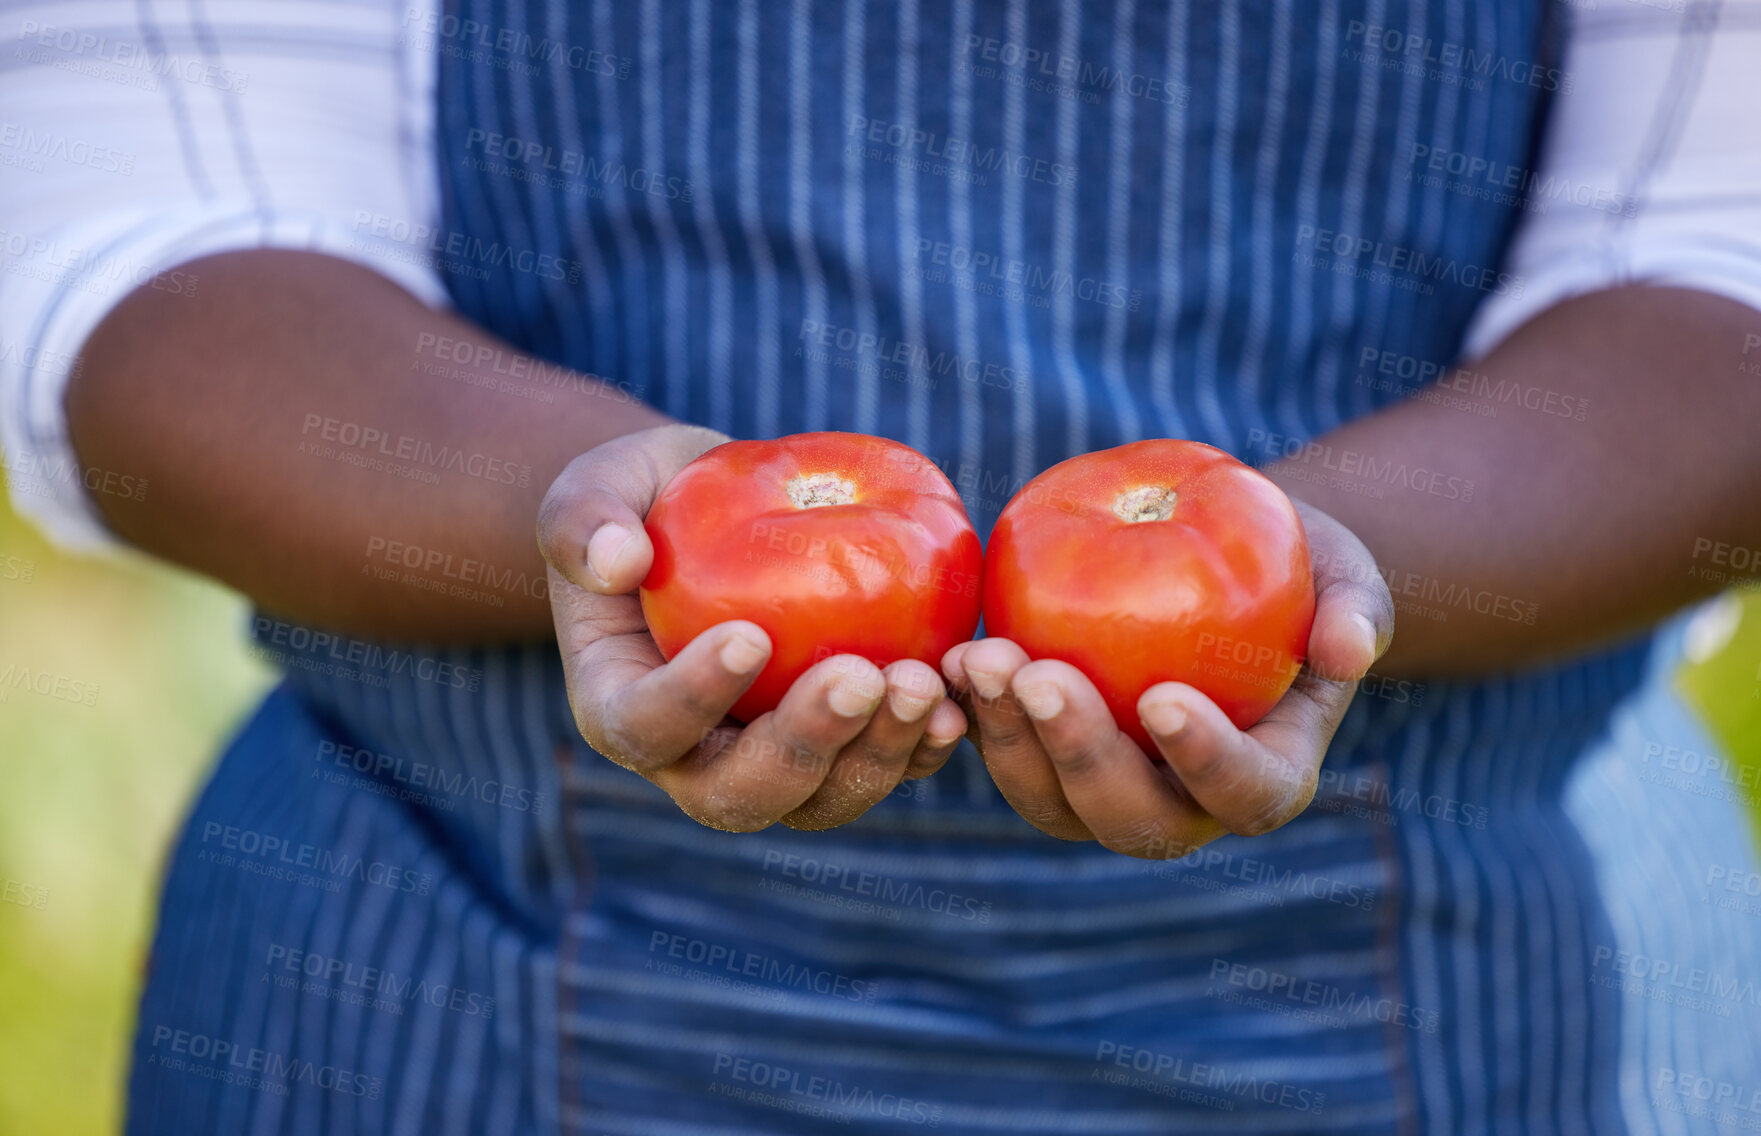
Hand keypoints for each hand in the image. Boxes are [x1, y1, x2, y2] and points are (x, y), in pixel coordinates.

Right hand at [537, 424, 967, 831]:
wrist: (713, 520)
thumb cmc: (644, 499)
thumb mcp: (596, 486)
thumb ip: (584, 519)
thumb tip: (614, 560)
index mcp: (620, 707)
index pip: (647, 726)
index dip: (694, 698)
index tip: (749, 636)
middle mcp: (694, 760)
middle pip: (743, 793)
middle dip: (807, 746)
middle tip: (861, 677)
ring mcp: (772, 763)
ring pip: (823, 800)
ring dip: (878, 754)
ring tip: (920, 684)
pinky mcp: (841, 745)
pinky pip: (882, 768)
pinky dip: (921, 745)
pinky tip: (955, 697)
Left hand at [942, 499, 1393, 857]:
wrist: (1217, 565)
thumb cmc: (1296, 571)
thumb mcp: (1343, 575)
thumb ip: (1356, 609)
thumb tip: (1349, 647)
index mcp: (1265, 776)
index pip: (1243, 793)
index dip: (1205, 761)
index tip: (1163, 698)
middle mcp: (1182, 805)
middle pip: (1129, 817)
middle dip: (1081, 755)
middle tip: (1043, 676)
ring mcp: (1104, 790)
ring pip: (1049, 800)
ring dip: (1010, 738)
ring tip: (981, 658)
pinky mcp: (1043, 754)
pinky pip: (1003, 752)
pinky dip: (971, 715)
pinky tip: (946, 659)